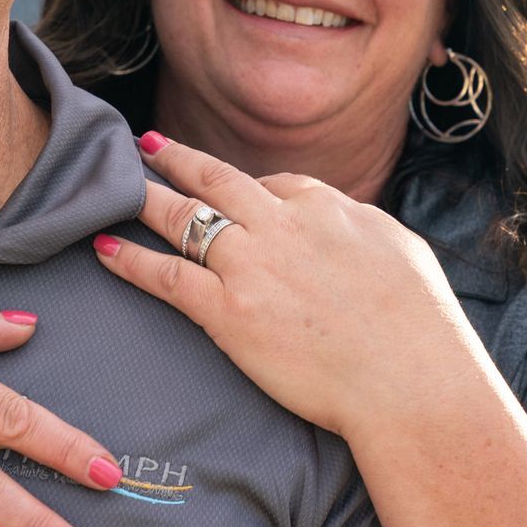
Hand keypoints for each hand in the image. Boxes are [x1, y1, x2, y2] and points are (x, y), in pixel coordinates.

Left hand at [91, 132, 467, 437]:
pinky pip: (165, 276)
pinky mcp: (228, 312)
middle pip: (216, 181)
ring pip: (182, 218)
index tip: (222, 185)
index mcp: (326, 206)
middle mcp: (281, 224)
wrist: (411, 381)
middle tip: (147, 146)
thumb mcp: (400, 249)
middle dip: (177, 160)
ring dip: (144, 197)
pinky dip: (130, 259)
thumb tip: (346, 223)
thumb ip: (360, 228)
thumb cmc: (422, 327)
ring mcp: (250, 266)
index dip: (245, 186)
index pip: (274, 183)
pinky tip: (104, 248)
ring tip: (114, 185)